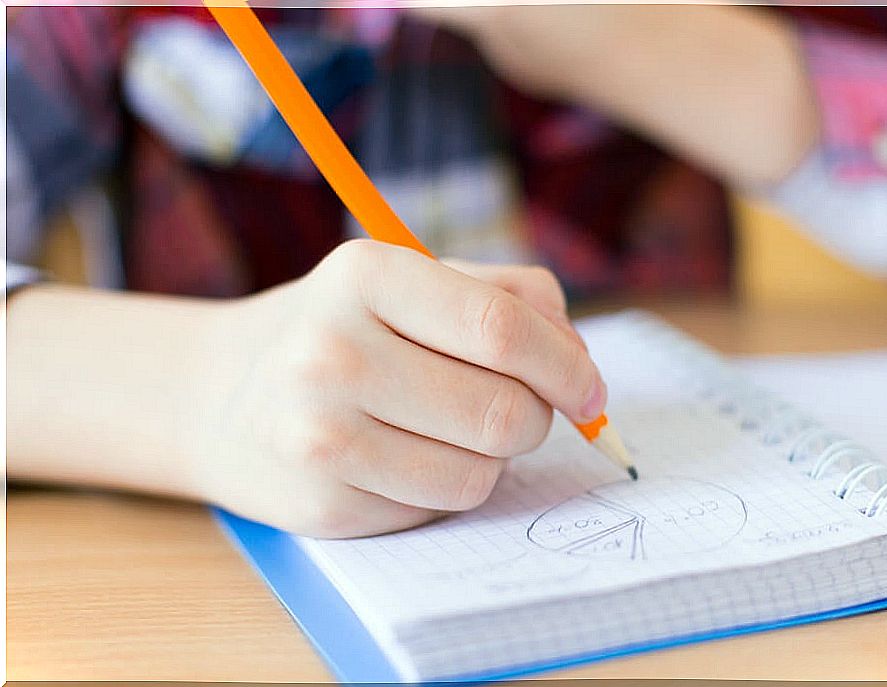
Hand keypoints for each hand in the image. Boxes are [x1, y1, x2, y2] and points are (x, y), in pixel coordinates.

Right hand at [197, 240, 605, 537]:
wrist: (224, 394)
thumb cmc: (346, 328)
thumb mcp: (416, 280)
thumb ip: (512, 298)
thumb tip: (580, 365)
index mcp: (366, 275)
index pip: (502, 330)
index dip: (567, 368)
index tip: (590, 392)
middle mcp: (332, 353)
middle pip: (502, 411)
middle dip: (536, 417)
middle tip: (518, 408)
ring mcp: (320, 434)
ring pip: (480, 473)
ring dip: (492, 456)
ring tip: (450, 428)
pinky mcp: (322, 502)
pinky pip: (438, 507)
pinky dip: (446, 484)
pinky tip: (405, 456)